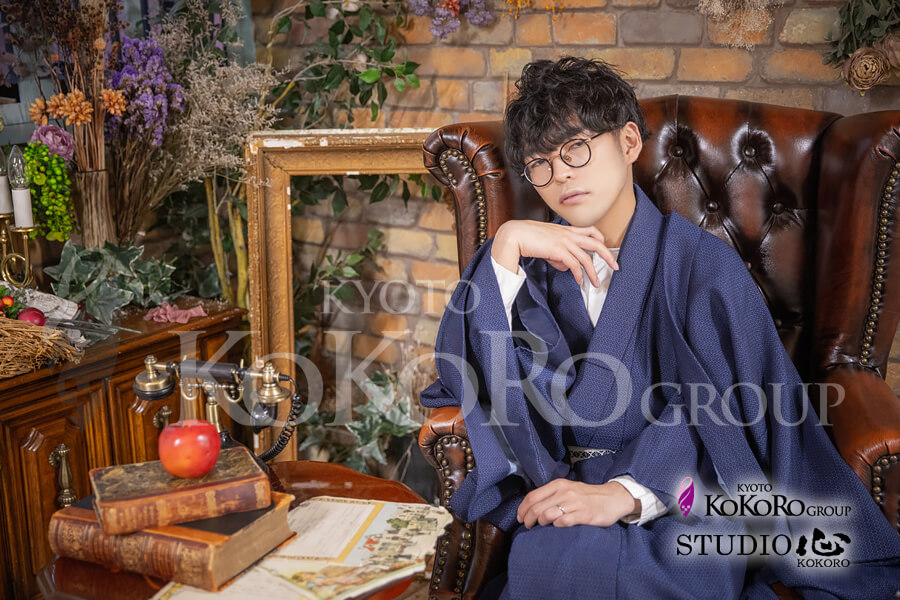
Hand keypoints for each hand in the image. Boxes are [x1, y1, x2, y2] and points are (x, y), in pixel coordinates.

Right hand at [491, 221, 618, 288]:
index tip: (605, 249)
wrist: (515, 235)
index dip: (601, 239)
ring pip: (587, 257)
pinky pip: (574, 265)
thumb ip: (558, 254)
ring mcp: (564, 241)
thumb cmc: (527, 237)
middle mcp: (568, 234)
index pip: (591, 230)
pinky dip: (579, 275)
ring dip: (594, 272)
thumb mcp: (547, 244)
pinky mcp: (558, 250)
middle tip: (615, 266)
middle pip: (596, 242)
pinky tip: (580, 281)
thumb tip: (565, 266)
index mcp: (566, 230)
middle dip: (608, 255)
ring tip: (596, 282)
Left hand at [516, 479, 639, 528]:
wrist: (612, 498)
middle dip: (528, 519)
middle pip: (536, 508)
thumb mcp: (567, 489)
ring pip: (547, 515)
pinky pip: (563, 522)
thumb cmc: (587, 496)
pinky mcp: (583, 515)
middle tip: (528, 526)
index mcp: (558, 485)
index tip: (520, 518)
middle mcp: (564, 492)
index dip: (522, 509)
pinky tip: (558, 527)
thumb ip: (552, 495)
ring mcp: (574, 503)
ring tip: (543, 527)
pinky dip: (556, 526)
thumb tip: (531, 507)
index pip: (532, 496)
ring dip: (541, 524)